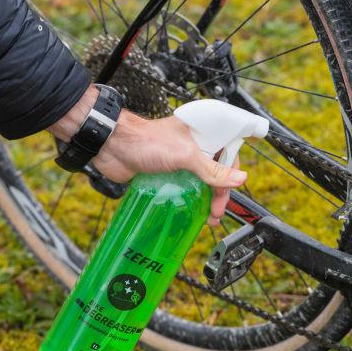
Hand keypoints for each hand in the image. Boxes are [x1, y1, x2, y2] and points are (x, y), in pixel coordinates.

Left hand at [48, 86, 246, 225]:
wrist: (112, 146)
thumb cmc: (146, 141)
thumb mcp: (186, 156)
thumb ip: (212, 170)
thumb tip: (239, 179)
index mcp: (203, 133)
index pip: (228, 151)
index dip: (233, 172)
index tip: (232, 190)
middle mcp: (195, 146)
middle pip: (217, 171)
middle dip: (219, 193)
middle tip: (217, 210)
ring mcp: (181, 160)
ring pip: (202, 182)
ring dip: (207, 201)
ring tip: (208, 218)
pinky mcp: (169, 173)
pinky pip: (186, 189)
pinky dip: (192, 202)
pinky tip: (194, 214)